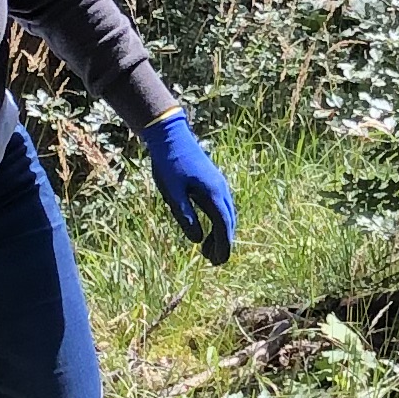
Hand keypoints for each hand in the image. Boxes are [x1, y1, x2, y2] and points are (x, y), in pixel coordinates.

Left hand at [142, 112, 234, 264]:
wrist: (170, 135)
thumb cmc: (168, 163)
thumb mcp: (172, 193)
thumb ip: (185, 216)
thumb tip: (196, 240)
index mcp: (213, 193)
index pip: (223, 225)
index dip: (223, 245)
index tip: (218, 262)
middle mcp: (221, 189)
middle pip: (229, 222)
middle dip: (223, 243)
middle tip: (212, 262)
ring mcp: (219, 184)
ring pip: (227, 215)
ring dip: (221, 234)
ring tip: (206, 250)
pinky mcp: (213, 182)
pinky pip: (222, 207)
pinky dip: (218, 223)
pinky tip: (207, 230)